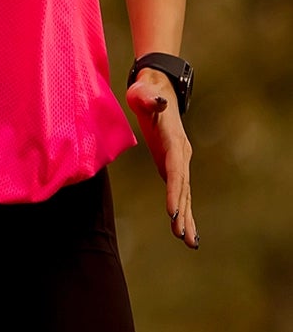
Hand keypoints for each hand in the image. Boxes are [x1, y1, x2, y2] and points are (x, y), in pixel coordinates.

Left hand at [126, 69, 198, 249]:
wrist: (157, 90)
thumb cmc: (145, 93)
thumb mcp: (142, 93)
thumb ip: (148, 98)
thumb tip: (158, 101)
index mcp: (174, 140)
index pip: (174, 169)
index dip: (174, 191)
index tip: (172, 212)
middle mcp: (181, 154)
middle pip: (184, 187)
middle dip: (184, 212)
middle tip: (183, 236)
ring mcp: (179, 161)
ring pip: (185, 193)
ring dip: (187, 217)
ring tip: (189, 242)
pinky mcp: (172, 165)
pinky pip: (179, 191)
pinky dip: (183, 210)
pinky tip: (183, 230)